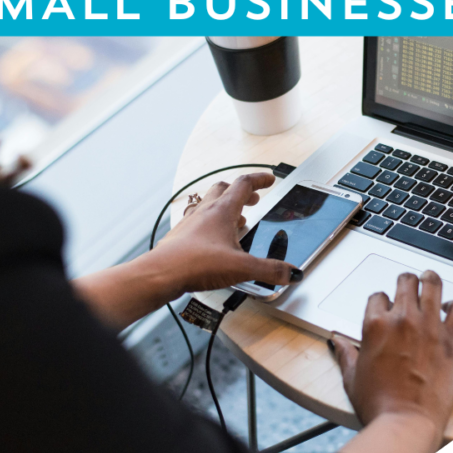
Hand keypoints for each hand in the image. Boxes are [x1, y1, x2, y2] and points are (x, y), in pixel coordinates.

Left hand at [141, 172, 299, 293]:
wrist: (161, 273)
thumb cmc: (196, 263)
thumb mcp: (242, 267)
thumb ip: (270, 270)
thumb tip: (291, 272)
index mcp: (222, 210)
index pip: (244, 184)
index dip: (259, 180)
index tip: (269, 179)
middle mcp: (205, 212)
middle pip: (223, 189)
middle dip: (241, 192)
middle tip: (253, 199)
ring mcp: (190, 222)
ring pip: (208, 203)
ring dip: (224, 207)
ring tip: (236, 220)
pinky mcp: (181, 237)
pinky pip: (197, 221)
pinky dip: (209, 224)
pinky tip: (213, 240)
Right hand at [332, 271, 452, 445]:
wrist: (406, 422)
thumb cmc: (379, 404)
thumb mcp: (352, 377)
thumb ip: (345, 353)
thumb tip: (336, 341)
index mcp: (375, 324)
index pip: (378, 296)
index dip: (382, 302)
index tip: (387, 309)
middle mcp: (402, 319)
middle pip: (406, 281)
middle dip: (406, 282)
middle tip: (409, 286)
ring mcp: (429, 326)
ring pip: (432, 284)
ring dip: (430, 280)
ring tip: (430, 280)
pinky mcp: (451, 339)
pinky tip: (450, 308)